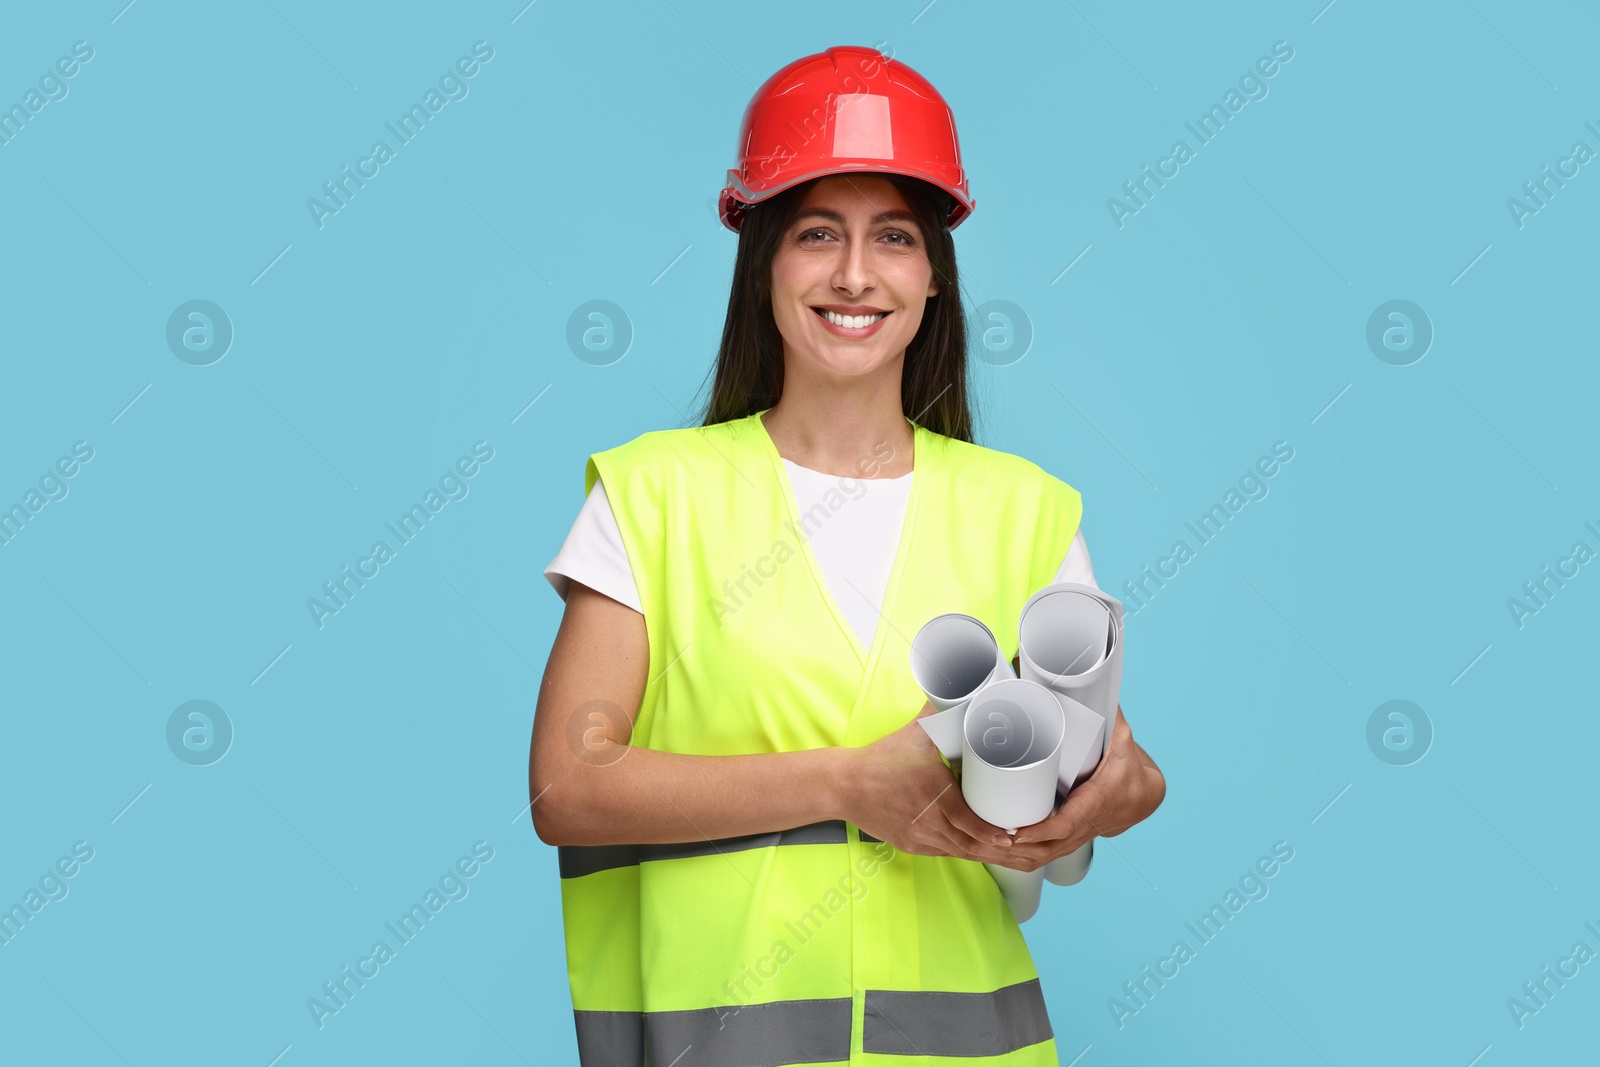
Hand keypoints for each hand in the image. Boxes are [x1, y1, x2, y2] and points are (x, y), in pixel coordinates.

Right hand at [839, 699, 1023, 864]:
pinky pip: (942, 853)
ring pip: (958, 852)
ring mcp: (919, 838)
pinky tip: (976, 848)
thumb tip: (965, 687)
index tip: (1014, 833)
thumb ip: (941, 712)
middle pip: (970, 845)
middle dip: (996, 847)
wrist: (844, 786)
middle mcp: (929, 824)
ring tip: (1005, 849)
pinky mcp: (910, 845)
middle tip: (1020, 842)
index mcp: (935, 797)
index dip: (995, 834)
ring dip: (981, 852)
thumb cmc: (881, 760)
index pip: (972, 824)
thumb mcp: (915, 734)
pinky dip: (962, 852)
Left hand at [989, 705, 1165, 871]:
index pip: (1067, 824)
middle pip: (1050, 846)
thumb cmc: (1131, 764)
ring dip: (1017, 856)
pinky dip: (1026, 857)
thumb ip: (1100, 712)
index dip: (1040, 832)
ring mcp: (1081, 835)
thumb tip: (1076, 678)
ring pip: (1047, 855)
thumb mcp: (1120, 737)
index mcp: (1099, 799)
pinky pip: (1049, 854)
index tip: (1015, 832)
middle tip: (985, 839)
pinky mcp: (1074, 839)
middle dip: (1018, 848)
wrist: (1148, 793)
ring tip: (985, 846)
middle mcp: (1089, 823)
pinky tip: (1001, 855)